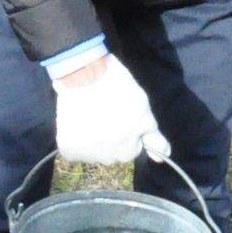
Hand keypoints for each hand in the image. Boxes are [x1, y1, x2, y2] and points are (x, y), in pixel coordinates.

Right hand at [53, 52, 171, 165]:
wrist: (84, 74)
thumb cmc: (118, 88)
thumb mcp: (143, 110)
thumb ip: (153, 136)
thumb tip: (163, 157)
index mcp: (128, 150)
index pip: (132, 149)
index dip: (128, 131)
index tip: (122, 115)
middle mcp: (108, 158)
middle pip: (112, 154)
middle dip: (111, 138)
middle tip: (105, 113)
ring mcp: (87, 155)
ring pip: (92, 154)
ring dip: (92, 139)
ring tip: (89, 115)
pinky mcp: (68, 149)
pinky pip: (73, 152)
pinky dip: (73, 141)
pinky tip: (76, 123)